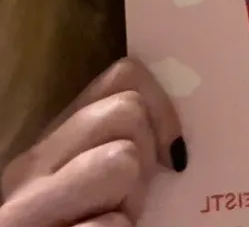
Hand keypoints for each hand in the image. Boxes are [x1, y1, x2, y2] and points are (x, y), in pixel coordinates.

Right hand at [0, 58, 185, 226]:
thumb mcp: (94, 185)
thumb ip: (122, 148)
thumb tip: (180, 137)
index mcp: (55, 139)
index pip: (122, 76)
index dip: (161, 104)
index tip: (171, 149)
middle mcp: (32, 165)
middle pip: (127, 111)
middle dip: (145, 156)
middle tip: (133, 200)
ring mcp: (26, 209)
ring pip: (123, 160)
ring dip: (131, 202)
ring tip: (116, 224)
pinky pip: (107, 225)